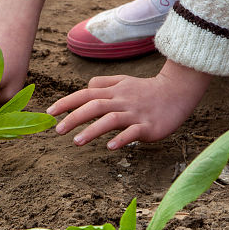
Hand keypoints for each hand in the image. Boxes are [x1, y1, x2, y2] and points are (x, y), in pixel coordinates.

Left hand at [47, 59, 210, 148]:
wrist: (178, 92)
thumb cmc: (147, 90)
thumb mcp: (124, 82)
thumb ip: (104, 83)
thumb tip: (86, 86)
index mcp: (114, 91)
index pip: (86, 94)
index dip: (67, 102)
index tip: (50, 112)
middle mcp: (122, 101)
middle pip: (94, 106)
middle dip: (74, 117)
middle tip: (58, 130)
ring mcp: (135, 114)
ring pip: (111, 119)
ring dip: (92, 130)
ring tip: (76, 142)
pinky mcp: (148, 126)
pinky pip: (133, 133)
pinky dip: (121, 139)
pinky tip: (109, 147)